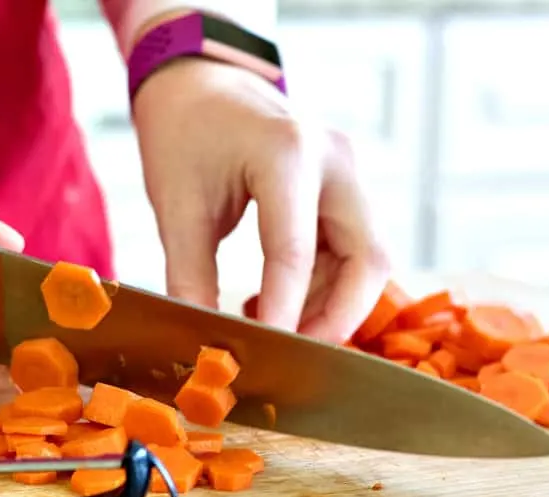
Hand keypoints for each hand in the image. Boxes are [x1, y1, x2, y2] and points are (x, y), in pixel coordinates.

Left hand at [131, 58, 389, 342]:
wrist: (201, 88)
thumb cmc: (185, 136)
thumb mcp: (178, 208)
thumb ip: (191, 279)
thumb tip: (205, 350)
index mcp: (288, 153)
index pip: (296, 252)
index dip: (285, 315)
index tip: (267, 357)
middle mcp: (336, 159)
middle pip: (369, 258)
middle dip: (339, 317)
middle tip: (295, 354)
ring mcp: (349, 171)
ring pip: (369, 258)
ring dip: (332, 305)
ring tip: (277, 329)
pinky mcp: (348, 188)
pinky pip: (354, 250)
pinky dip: (326, 286)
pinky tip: (283, 303)